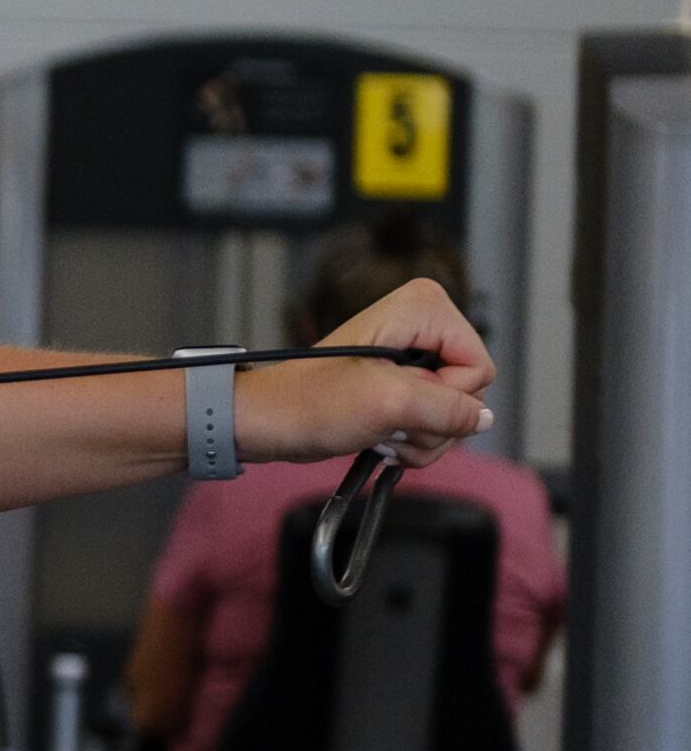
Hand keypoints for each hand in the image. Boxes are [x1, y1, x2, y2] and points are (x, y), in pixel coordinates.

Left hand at [237, 277, 493, 468]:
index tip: (403, 397)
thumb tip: (482, 418)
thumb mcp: (389, 404)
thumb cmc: (307, 402)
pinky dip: (411, 441)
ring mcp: (414, 360)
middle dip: (432, 422)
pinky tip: (379, 436)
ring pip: (454, 416)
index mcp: (424, 309)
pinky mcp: (404, 387)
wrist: (268, 422)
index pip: (479, 367)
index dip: (448, 396)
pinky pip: (434, 424)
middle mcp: (423, 328)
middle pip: (470, 394)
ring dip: (418, 436)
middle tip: (387, 419)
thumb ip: (449, 409)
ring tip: (377, 429)